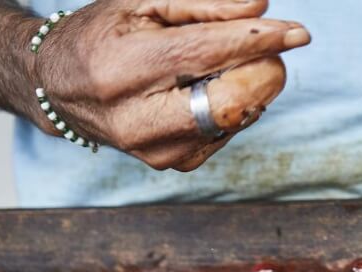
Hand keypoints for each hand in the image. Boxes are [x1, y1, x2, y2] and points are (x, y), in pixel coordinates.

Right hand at [30, 0, 309, 170]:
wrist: (62, 88)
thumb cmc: (107, 34)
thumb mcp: (143, 2)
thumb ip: (203, 3)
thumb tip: (261, 8)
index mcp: (121, 69)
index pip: (204, 54)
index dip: (257, 42)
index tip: (299, 33)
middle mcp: (136, 120)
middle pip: (228, 102)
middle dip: (263, 70)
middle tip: (271, 47)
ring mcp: (157, 151)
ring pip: (235, 119)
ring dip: (251, 87)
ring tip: (228, 64)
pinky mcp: (176, 165)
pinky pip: (229, 132)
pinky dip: (237, 106)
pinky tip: (214, 89)